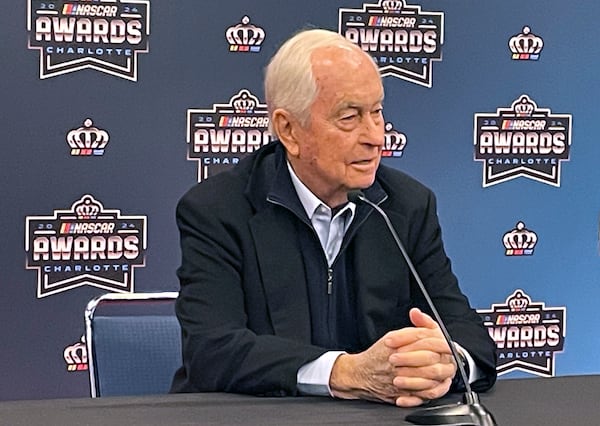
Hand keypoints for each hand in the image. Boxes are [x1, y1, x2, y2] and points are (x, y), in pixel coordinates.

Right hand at [329, 308, 456, 406]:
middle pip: (429, 358)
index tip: (448, 343)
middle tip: (449, 357)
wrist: (359, 374)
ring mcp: (399, 378)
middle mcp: (397, 361)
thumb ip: (410, 328)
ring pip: (428, 377)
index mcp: (396, 344)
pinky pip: (422, 394)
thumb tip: (419, 315)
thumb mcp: (392, 336)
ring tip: (445, 371)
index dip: (440, 341)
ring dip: (440, 374)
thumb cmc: (378, 355)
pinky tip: (436, 384)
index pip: (424, 339)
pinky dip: (432, 390)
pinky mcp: (400, 393)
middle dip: (443, 357)